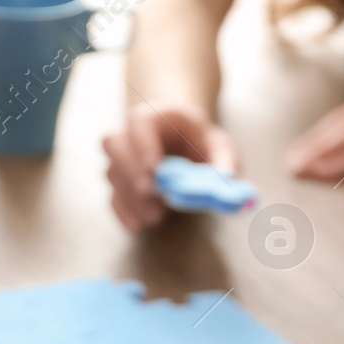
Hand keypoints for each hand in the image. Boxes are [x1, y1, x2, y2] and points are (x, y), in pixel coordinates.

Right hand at [103, 103, 239, 232]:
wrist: (181, 144)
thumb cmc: (200, 142)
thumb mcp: (220, 146)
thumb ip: (226, 160)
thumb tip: (230, 178)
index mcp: (155, 117)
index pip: (140, 123)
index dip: (143, 145)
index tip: (154, 170)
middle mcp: (130, 134)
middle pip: (114, 144)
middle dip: (130, 170)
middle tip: (150, 193)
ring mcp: (120, 159)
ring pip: (113, 174)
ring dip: (131, 197)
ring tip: (156, 217)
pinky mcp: (119, 183)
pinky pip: (113, 197)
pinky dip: (125, 213)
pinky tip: (140, 226)